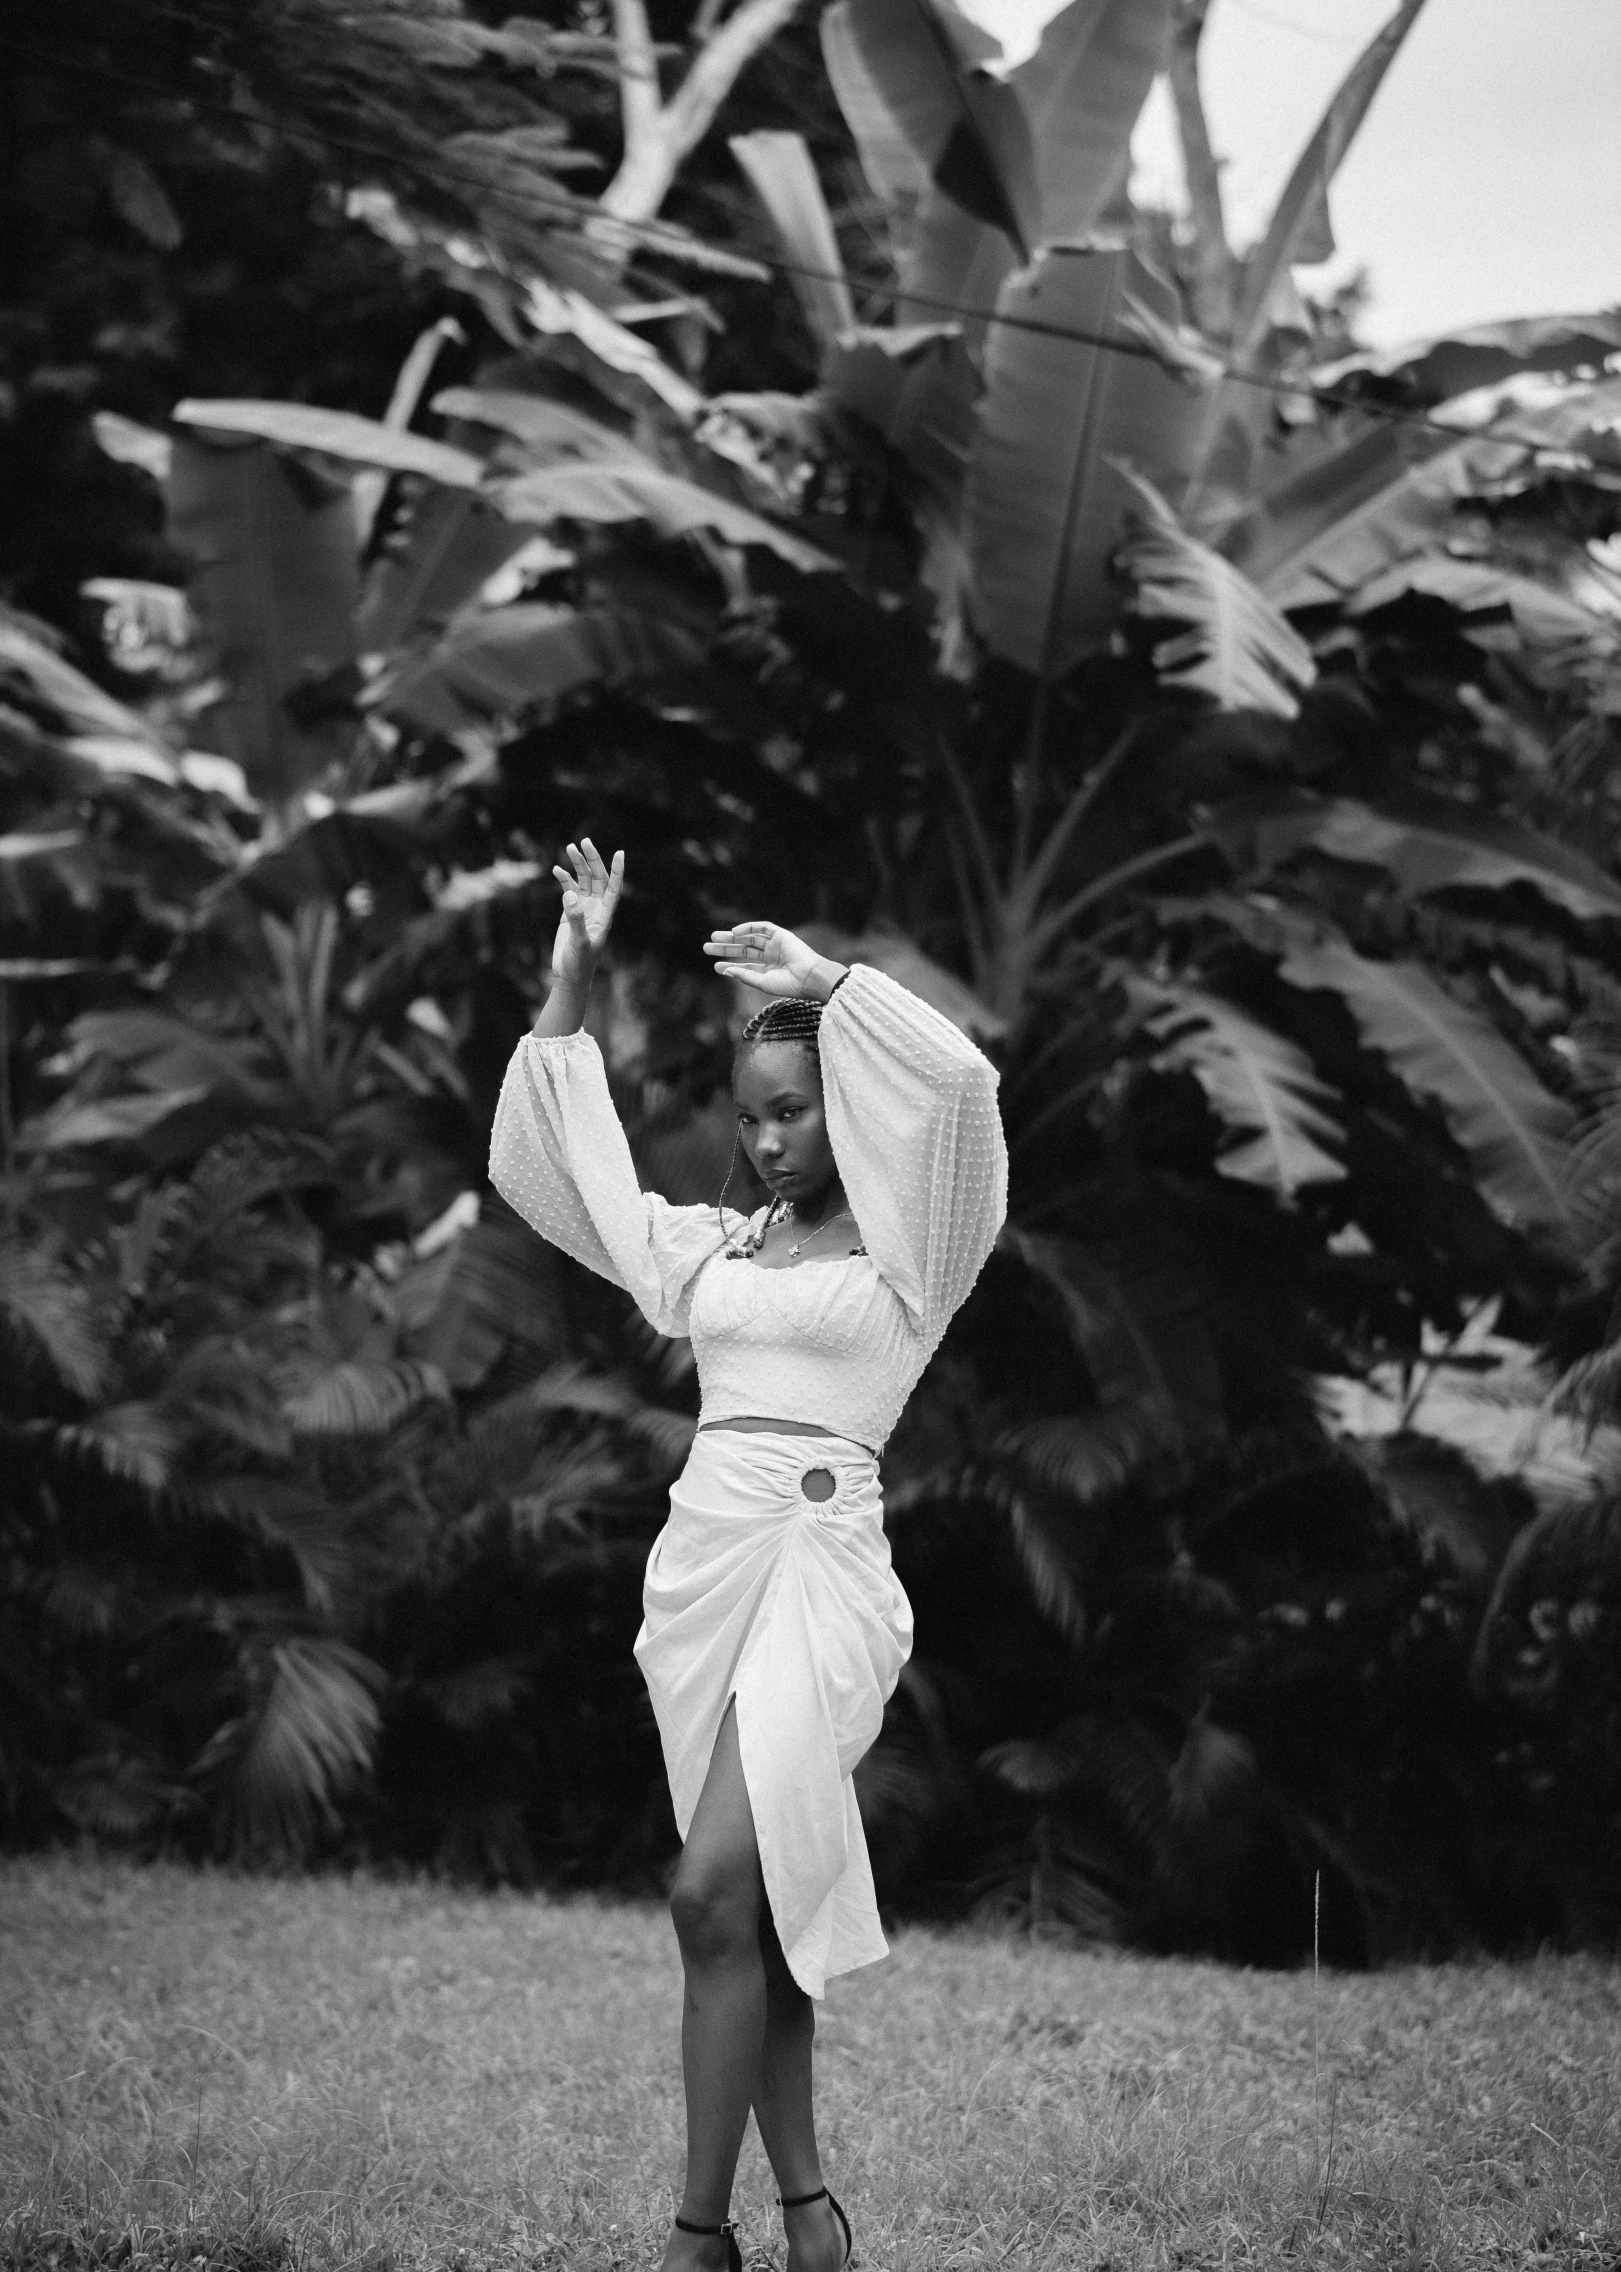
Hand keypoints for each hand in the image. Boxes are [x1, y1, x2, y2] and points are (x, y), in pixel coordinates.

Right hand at [549, 838, 623, 985]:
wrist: (569, 976)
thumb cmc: (580, 964)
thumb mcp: (579, 942)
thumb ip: (575, 919)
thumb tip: (570, 894)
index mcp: (605, 915)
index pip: (614, 888)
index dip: (617, 871)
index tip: (620, 852)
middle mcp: (597, 909)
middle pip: (597, 878)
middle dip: (592, 860)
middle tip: (584, 842)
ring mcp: (583, 909)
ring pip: (583, 881)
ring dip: (578, 865)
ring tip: (570, 848)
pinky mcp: (570, 913)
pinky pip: (569, 890)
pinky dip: (564, 878)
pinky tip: (557, 869)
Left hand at [703, 921, 845, 999]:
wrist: (810, 977)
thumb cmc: (789, 984)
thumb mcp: (762, 983)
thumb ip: (745, 976)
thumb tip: (726, 971)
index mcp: (769, 971)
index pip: (745, 966)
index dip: (730, 965)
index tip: (715, 966)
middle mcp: (771, 956)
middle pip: (744, 950)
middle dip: (726, 948)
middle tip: (707, 948)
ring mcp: (776, 945)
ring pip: (749, 938)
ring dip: (732, 937)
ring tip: (714, 938)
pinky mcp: (781, 935)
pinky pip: (762, 928)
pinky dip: (748, 928)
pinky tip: (734, 933)